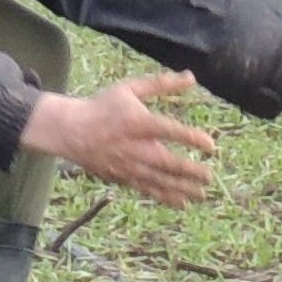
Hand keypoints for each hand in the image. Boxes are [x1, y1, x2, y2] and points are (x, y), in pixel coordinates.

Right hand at [20, 71, 217, 206]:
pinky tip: (182, 203)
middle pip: (167, 163)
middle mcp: (134, 147)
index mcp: (138, 122)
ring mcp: (127, 165)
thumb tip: (192, 78)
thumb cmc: (103, 106)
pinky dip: (165, 198)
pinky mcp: (122, 177)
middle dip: (190, 172)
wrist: (70, 131)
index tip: (211, 146)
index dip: (193, 139)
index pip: (171, 131)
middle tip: (210, 177)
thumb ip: (161, 84)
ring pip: (159, 181)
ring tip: (202, 194)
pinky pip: (147, 190)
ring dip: (182, 189)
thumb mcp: (129, 89)